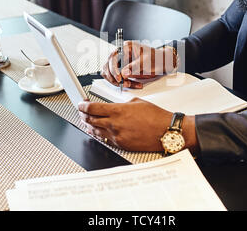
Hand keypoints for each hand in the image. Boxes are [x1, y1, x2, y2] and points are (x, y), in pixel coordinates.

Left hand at [78, 98, 197, 152]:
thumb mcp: (137, 102)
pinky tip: (97, 131)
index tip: (80, 104)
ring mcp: (117, 136)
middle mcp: (115, 124)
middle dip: (83, 115)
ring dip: (88, 125)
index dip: (83, 106)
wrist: (165, 131)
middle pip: (90, 119)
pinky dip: (98, 133)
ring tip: (85, 121)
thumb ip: (122, 104)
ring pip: (95, 130)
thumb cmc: (156, 116)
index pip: (92, 108)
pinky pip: (105, 139)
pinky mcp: (121, 144)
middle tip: (81, 111)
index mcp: (118, 111)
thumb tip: (115, 107)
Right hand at [101, 41, 177, 88]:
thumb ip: (134, 67)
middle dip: (114, 76)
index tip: (119, 77)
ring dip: (116, 80)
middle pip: (108, 65)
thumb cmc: (156, 58)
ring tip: (128, 84)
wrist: (162, 62)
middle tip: (122, 83)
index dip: (113, 68)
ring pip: (110, 73)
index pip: (112, 57)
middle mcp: (121, 54)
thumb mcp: (146, 61)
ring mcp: (121, 62)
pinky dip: (120, 82)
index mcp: (126, 47)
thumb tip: (124, 73)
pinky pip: (115, 77)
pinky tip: (129, 83)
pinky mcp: (122, 69)